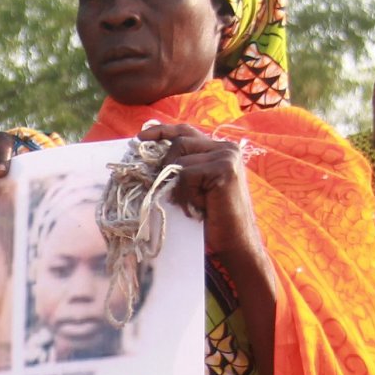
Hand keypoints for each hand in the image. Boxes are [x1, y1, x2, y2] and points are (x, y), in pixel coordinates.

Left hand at [146, 122, 270, 280]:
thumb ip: (180, 169)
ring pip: (180, 160)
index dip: (162, 131)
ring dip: (179, 187)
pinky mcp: (224, 168)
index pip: (186, 131)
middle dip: (167, 168)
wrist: (234, 243)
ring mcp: (227, 156)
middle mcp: (226, 148)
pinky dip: (187, 194)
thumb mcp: (192, 189)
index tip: (141, 136)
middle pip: (179, 143)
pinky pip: (186, 174)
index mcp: (219, 150)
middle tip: (175, 195)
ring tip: (194, 204)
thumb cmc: (211, 220)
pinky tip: (202, 206)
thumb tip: (149, 160)